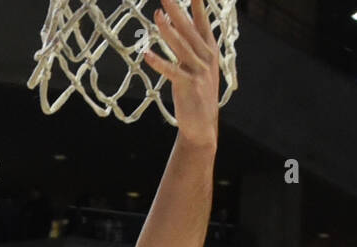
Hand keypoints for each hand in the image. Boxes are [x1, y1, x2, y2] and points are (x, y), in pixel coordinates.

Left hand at [143, 0, 219, 146]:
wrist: (203, 125)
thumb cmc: (198, 92)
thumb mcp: (199, 65)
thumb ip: (190, 43)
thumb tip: (174, 21)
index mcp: (209, 50)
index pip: (202, 21)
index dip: (197, 4)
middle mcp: (206, 58)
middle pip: (189, 29)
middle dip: (177, 9)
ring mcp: (199, 72)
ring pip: (181, 46)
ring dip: (168, 30)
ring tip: (157, 15)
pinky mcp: (188, 86)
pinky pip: (171, 71)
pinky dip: (159, 63)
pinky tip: (146, 54)